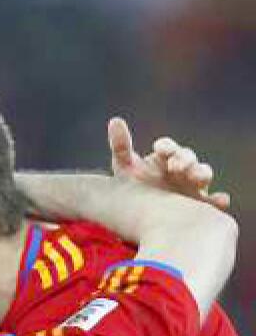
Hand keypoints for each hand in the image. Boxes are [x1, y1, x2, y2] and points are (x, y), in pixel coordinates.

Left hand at [108, 117, 229, 209]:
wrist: (138, 215)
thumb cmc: (132, 186)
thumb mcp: (124, 168)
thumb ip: (121, 147)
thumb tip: (115, 120)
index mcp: (163, 157)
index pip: (167, 147)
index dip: (166, 147)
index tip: (160, 150)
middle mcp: (181, 168)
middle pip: (188, 158)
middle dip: (184, 160)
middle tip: (175, 166)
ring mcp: (192, 185)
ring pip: (203, 174)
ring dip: (201, 174)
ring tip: (196, 178)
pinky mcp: (200, 204)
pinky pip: (214, 201)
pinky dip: (219, 200)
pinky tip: (221, 200)